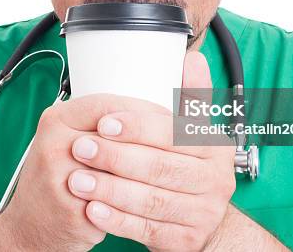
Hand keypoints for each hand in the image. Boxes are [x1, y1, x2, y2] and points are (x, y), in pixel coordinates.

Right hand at [0, 82, 174, 250]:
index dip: (143, 111)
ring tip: (171, 171)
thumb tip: (153, 114)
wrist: (28, 227)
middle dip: (155, 140)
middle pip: (119, 136)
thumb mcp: (68, 140)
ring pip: (123, 168)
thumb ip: (99, 126)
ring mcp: (62, 178)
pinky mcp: (74, 209)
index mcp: (56, 120)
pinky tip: (154, 195)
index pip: (110, 105)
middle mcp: (55, 144)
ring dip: (152, 170)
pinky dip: (139, 198)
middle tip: (179, 146)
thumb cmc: (55, 180)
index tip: (168, 117)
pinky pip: (118, 199)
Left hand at [67, 52, 236, 250]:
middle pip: (160, 167)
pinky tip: (93, 210)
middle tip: (80, 149)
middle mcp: (216, 180)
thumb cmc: (188, 166)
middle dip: (115, 158)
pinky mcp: (186, 241)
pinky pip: (147, 230)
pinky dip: (118, 221)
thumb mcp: (194, 132)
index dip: (138, 127)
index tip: (103, 122)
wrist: (200, 218)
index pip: (174, 133)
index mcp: (214, 147)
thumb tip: (191, 59)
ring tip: (77, 180)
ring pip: (151, 201)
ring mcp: (203, 213)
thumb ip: (191, 97)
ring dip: (110, 190)